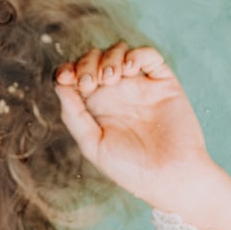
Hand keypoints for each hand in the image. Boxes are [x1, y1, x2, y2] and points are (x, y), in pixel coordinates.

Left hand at [54, 43, 213, 206]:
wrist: (170, 178)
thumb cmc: (130, 168)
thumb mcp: (92, 144)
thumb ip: (74, 114)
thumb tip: (60, 84)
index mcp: (94, 106)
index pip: (75, 75)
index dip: (67, 70)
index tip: (65, 78)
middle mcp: (115, 93)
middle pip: (93, 59)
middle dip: (86, 63)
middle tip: (90, 84)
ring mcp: (139, 86)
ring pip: (118, 52)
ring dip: (109, 58)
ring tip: (110, 79)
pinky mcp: (163, 83)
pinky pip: (149, 56)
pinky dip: (136, 54)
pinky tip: (129, 69)